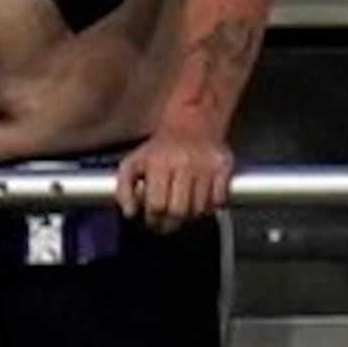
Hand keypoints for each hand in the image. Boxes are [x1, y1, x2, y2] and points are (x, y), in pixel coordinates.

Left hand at [117, 124, 233, 232]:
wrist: (192, 122)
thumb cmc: (160, 148)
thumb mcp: (133, 163)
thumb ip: (123, 189)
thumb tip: (130, 213)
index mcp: (159, 164)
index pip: (157, 205)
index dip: (153, 219)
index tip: (152, 221)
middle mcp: (184, 164)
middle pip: (178, 210)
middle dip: (170, 223)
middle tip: (166, 225)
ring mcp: (206, 165)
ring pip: (199, 209)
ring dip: (189, 217)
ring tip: (182, 211)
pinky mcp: (224, 166)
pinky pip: (219, 200)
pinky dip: (210, 208)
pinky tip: (200, 203)